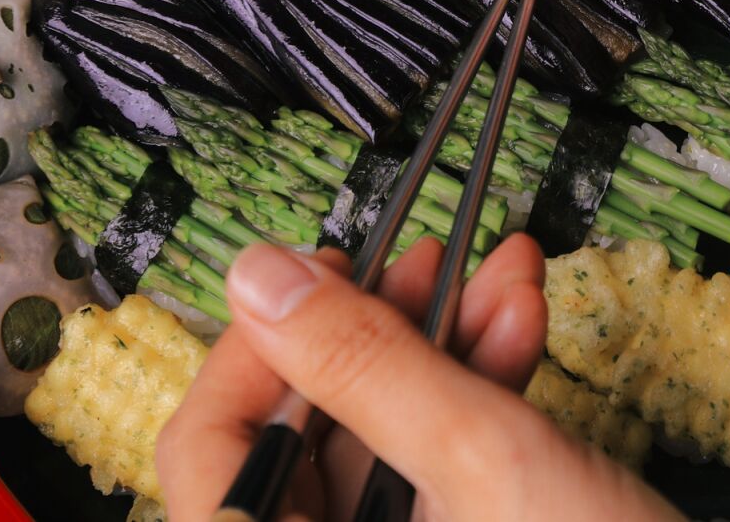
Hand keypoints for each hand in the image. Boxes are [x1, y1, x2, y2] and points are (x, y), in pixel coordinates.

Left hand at [157, 234, 680, 521]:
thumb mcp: (481, 459)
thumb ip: (364, 365)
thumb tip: (261, 276)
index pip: (209, 456)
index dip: (254, 351)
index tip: (311, 276)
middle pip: (303, 443)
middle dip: (375, 333)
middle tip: (423, 259)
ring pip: (382, 446)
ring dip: (443, 348)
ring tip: (498, 274)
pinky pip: (439, 469)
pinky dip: (479, 394)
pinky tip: (520, 325)